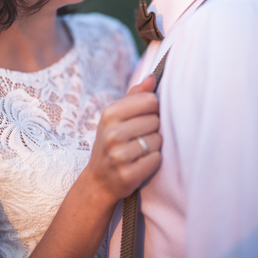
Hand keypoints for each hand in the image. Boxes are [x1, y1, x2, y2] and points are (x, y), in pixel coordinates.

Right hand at [86, 75, 161, 203]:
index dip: (152, 109)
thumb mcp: (116, 116)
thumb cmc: (113, 142)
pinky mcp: (128, 175)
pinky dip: (153, 161)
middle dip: (153, 129)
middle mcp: (111, 133)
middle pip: (156, 121)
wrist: (99, 180)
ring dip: (154, 146)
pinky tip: (141, 163)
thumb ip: (135, 95)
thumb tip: (153, 77)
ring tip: (139, 150)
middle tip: (139, 137)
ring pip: (158, 140)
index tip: (143, 117)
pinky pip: (156, 160)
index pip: (150, 100)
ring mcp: (119, 155)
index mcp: (109, 114)